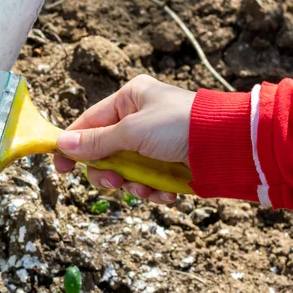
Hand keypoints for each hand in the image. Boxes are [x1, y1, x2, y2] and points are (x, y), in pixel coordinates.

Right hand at [53, 75, 194, 204]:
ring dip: (133, 185)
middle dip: (109, 172)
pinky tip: (166, 193)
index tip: (61, 170)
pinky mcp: (170, 163)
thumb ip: (96, 141)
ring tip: (147, 189)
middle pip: (105, 152)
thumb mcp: (131, 132)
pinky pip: (149, 181)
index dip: (73, 146)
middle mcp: (141, 119)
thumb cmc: (180, 126)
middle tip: (113, 183)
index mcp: (130, 99)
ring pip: (126, 171)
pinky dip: (154, 190)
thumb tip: (61, 144)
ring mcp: (156, 143)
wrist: (231, 145)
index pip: (89, 123)